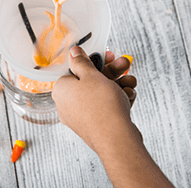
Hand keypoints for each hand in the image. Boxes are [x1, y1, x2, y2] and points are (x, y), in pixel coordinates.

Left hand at [53, 47, 174, 187]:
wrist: (116, 138)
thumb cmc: (101, 106)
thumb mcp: (91, 75)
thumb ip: (81, 62)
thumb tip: (73, 52)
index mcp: (61, 90)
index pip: (75, 70)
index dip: (93, 62)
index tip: (105, 56)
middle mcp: (68, 104)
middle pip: (90, 81)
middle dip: (111, 72)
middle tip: (123, 64)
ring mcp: (82, 116)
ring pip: (101, 94)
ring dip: (118, 85)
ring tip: (129, 82)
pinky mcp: (96, 125)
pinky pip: (106, 107)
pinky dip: (118, 100)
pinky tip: (129, 96)